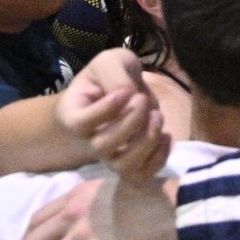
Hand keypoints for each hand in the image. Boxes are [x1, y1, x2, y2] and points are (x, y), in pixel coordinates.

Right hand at [57, 50, 168, 179]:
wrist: (112, 97)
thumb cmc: (107, 79)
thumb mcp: (110, 63)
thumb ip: (115, 74)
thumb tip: (129, 95)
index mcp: (73, 115)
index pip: (81, 123)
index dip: (107, 109)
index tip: (126, 90)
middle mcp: (87, 141)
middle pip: (103, 146)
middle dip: (131, 122)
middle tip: (142, 99)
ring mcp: (108, 157)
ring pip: (123, 166)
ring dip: (147, 141)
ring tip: (157, 116)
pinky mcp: (130, 165)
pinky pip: (142, 176)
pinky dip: (159, 158)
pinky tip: (166, 136)